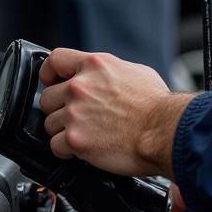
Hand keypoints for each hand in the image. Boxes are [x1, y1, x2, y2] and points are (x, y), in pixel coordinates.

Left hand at [39, 49, 193, 178]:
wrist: (165, 131)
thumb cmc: (157, 106)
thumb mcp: (135, 72)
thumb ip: (111, 72)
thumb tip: (105, 77)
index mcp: (94, 65)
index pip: (55, 60)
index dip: (50, 73)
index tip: (52, 82)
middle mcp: (81, 86)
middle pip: (47, 97)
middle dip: (59, 109)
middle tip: (76, 117)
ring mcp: (75, 112)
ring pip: (49, 124)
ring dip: (64, 131)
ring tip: (85, 135)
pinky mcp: (76, 138)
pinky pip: (55, 146)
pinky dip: (67, 151)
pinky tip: (84, 149)